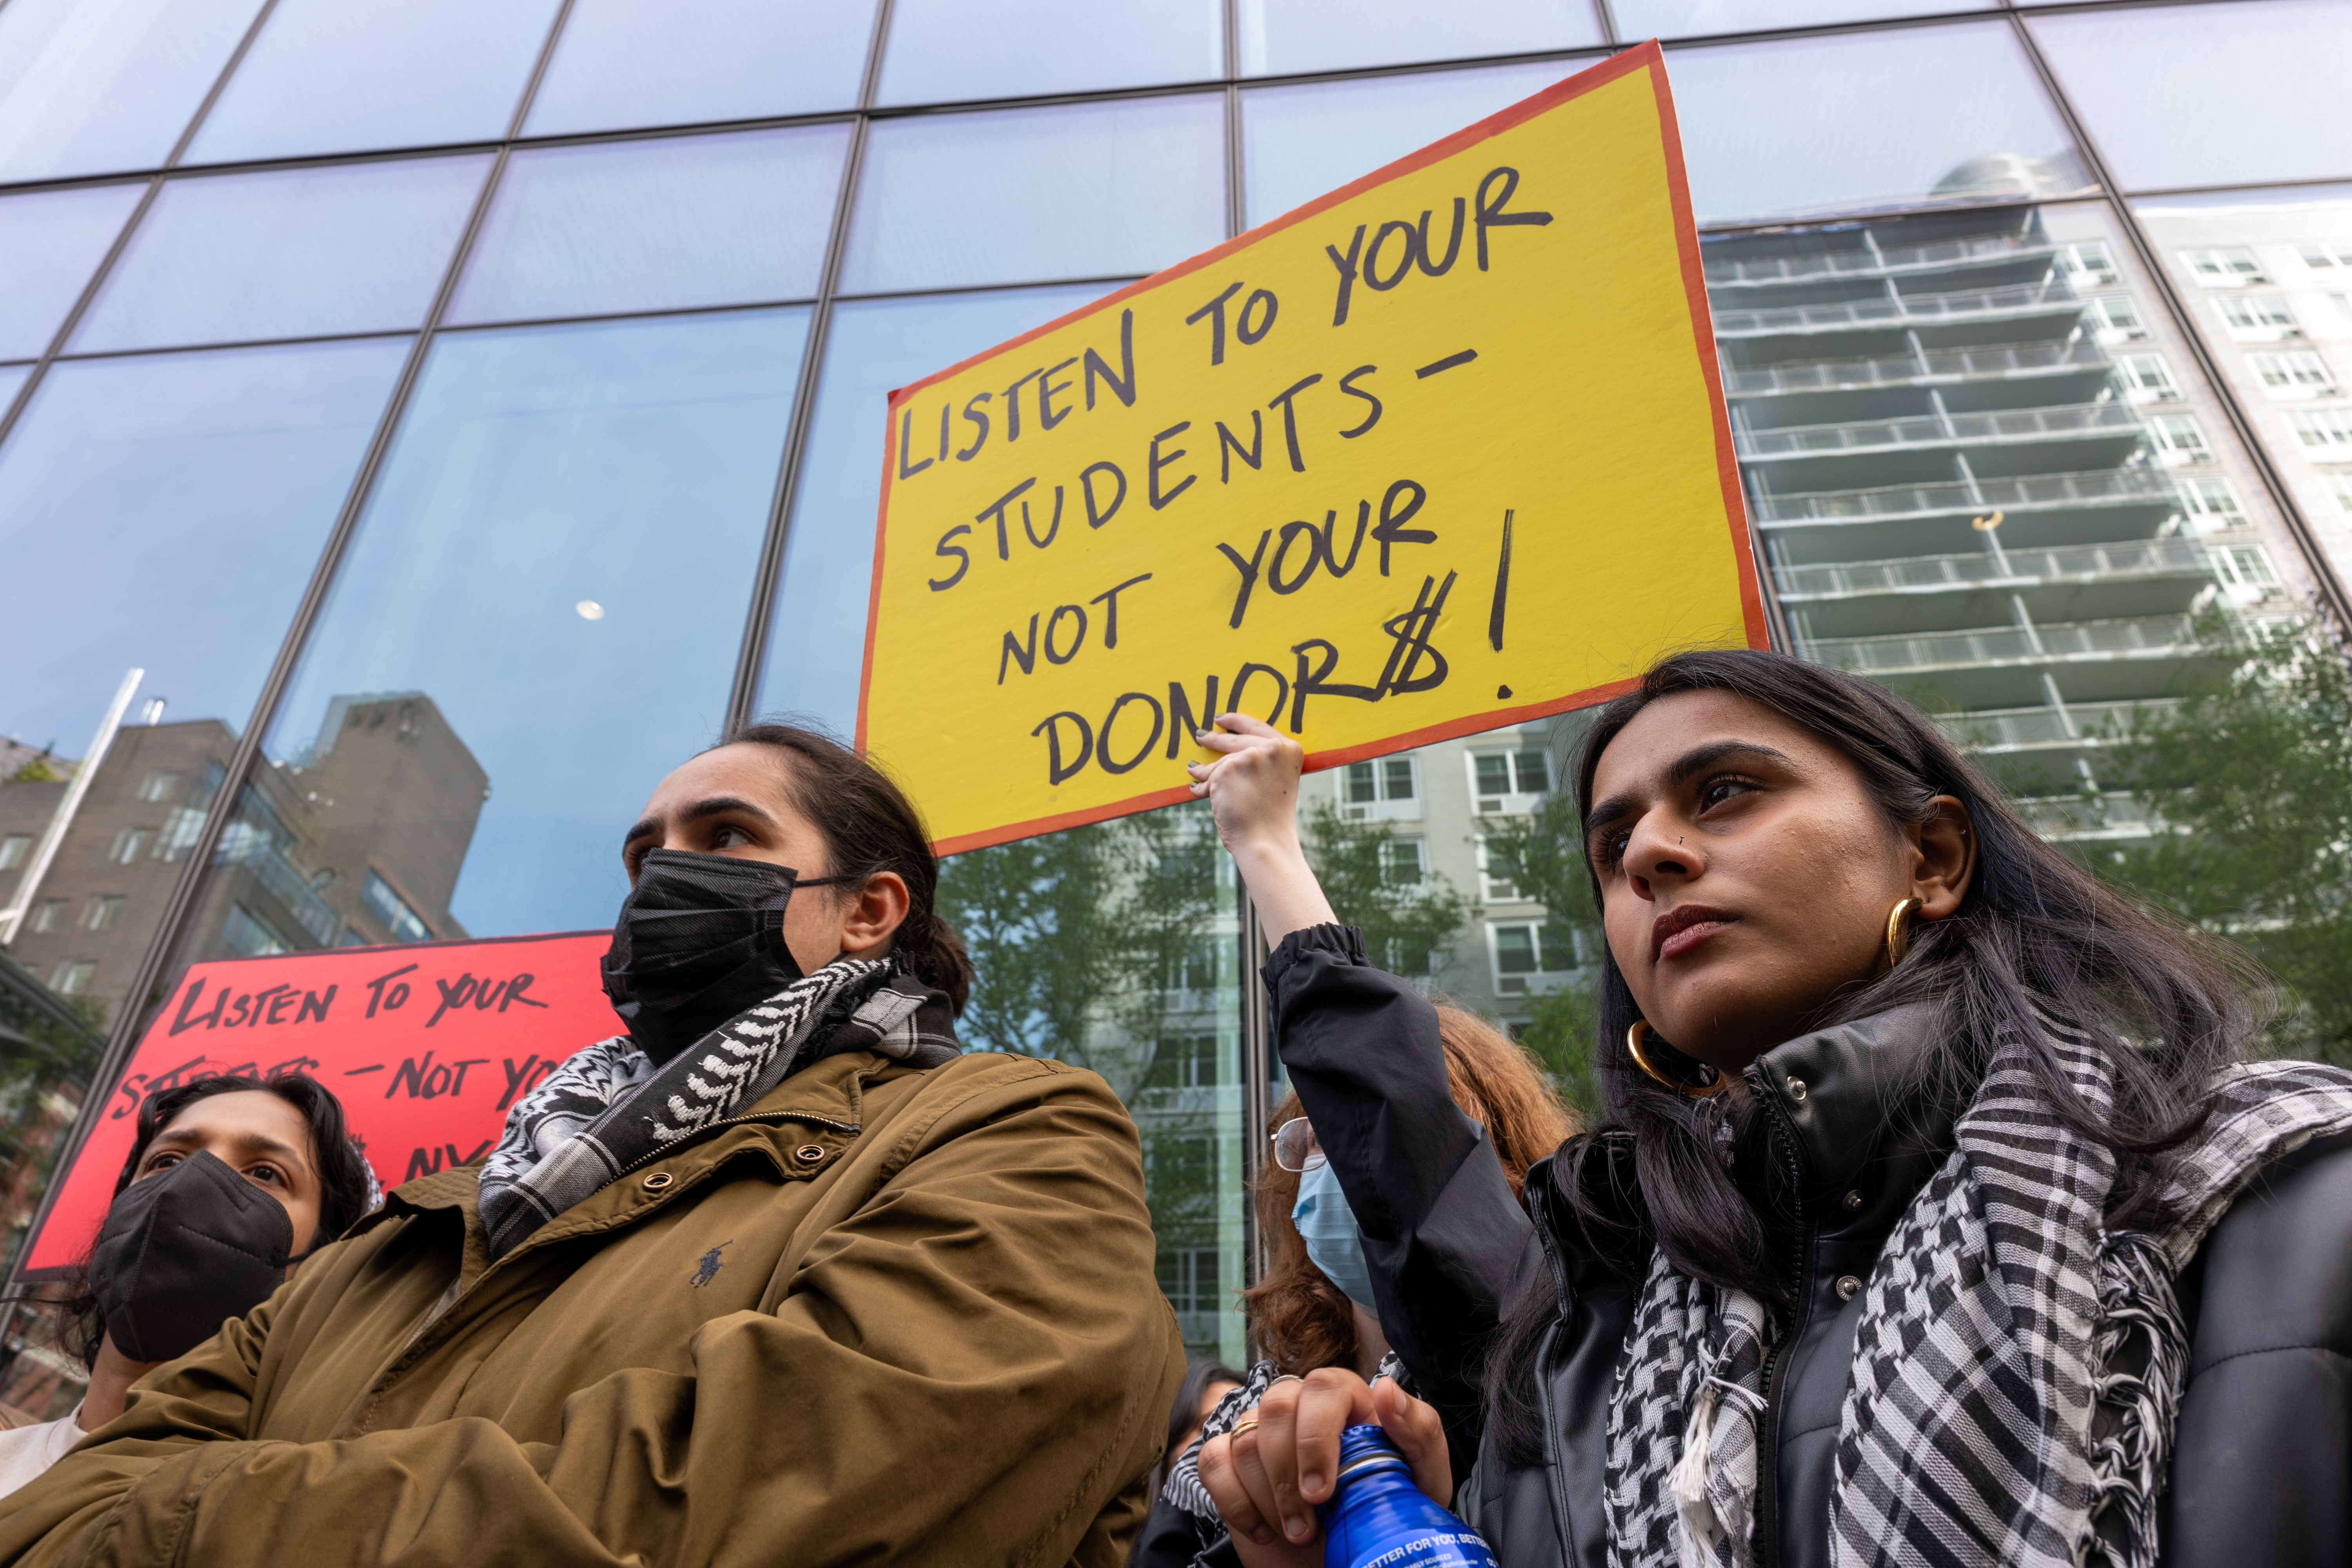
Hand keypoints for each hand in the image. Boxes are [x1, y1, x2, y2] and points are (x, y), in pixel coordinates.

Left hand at [1186, 712, 1303, 856]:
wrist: (1265, 841)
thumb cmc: (1272, 820)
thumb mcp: (1277, 782)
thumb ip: (1262, 763)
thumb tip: (1230, 755)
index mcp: (1289, 749)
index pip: (1258, 728)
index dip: (1237, 721)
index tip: (1221, 718)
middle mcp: (1271, 749)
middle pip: (1235, 739)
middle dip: (1215, 738)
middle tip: (1201, 736)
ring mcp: (1249, 757)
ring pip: (1220, 762)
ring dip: (1204, 770)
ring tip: (1193, 770)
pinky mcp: (1227, 770)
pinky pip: (1208, 777)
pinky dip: (1201, 786)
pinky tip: (1195, 788)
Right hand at [1198, 1368, 1450, 1563]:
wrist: (1351, 1554)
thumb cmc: (1389, 1510)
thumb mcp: (1422, 1478)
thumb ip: (1418, 1431)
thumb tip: (1386, 1389)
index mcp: (1346, 1398)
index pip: (1323, 1386)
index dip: (1317, 1436)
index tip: (1324, 1492)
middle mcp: (1299, 1404)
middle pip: (1276, 1407)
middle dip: (1288, 1475)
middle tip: (1309, 1526)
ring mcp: (1261, 1430)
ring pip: (1244, 1439)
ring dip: (1269, 1499)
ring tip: (1298, 1534)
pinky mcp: (1231, 1459)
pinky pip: (1214, 1461)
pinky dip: (1236, 1502)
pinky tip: (1265, 1530)